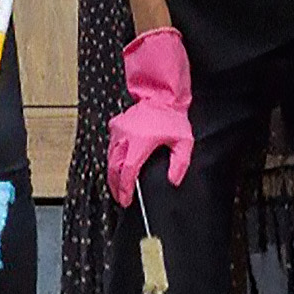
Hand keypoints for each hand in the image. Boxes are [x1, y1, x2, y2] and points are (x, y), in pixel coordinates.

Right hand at [106, 26, 193, 205]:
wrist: (161, 94)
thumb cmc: (172, 117)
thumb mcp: (184, 141)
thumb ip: (180, 163)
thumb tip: (173, 180)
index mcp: (141, 142)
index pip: (127, 171)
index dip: (125, 189)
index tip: (126, 199)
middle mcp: (125, 137)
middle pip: (113, 168)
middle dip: (115, 185)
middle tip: (121, 197)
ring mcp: (118, 131)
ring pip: (109, 158)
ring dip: (112, 173)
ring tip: (118, 185)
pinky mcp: (115, 126)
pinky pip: (110, 146)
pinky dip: (112, 159)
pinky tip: (117, 166)